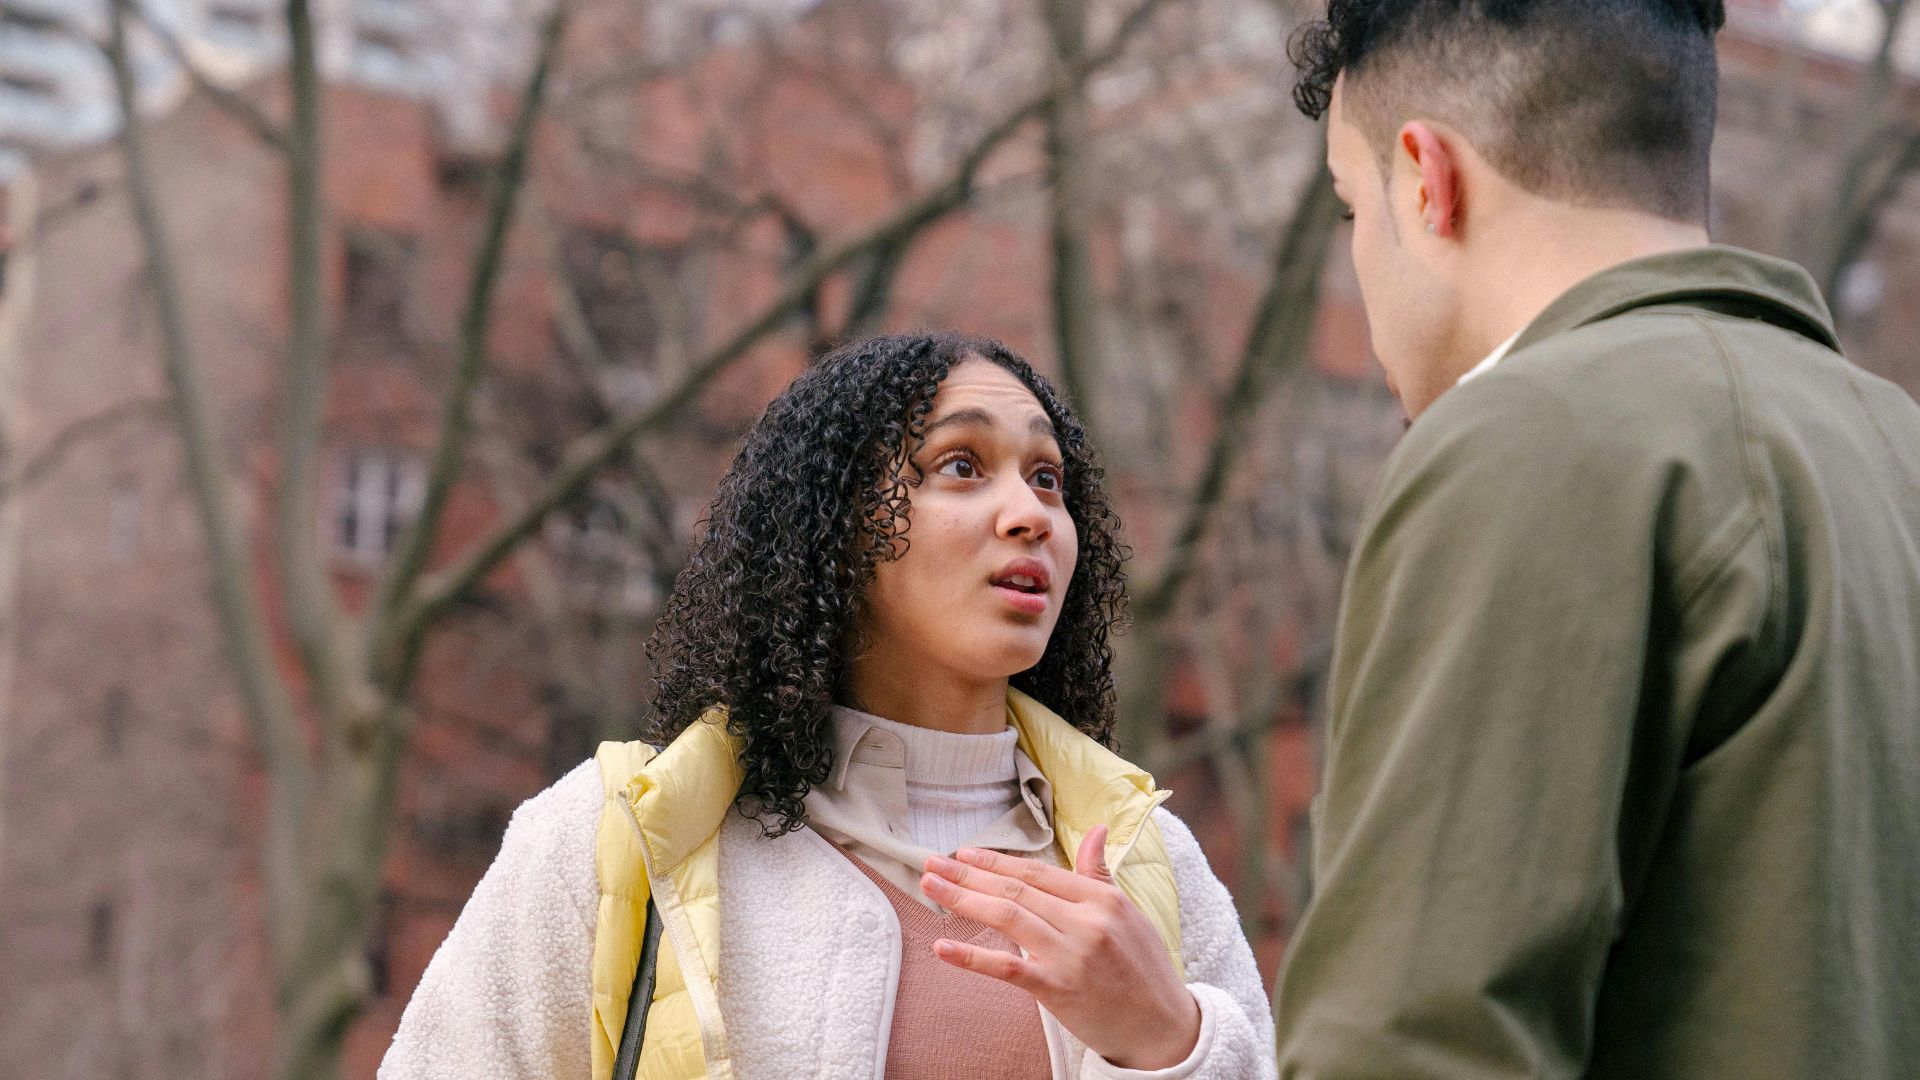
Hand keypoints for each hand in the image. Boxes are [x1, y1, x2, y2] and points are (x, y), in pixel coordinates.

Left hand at [921, 825, 1201, 1070]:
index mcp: (1102, 900)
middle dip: (968, 874)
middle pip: (1016, 890)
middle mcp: (1086, 922)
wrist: (1163, 1028)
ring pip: (1007, 917)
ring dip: (962, 899)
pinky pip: (1007, 968)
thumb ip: (1100, 874)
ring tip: (931, 887)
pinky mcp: (1058, 989)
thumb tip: (1096, 830)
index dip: (997, 861)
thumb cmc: (1144, 969)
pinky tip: (941, 946)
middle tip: (932, 863)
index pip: (1038, 872)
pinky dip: (971, 957)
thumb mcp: (1129, 914)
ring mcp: (1070, 955)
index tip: (965, 854)